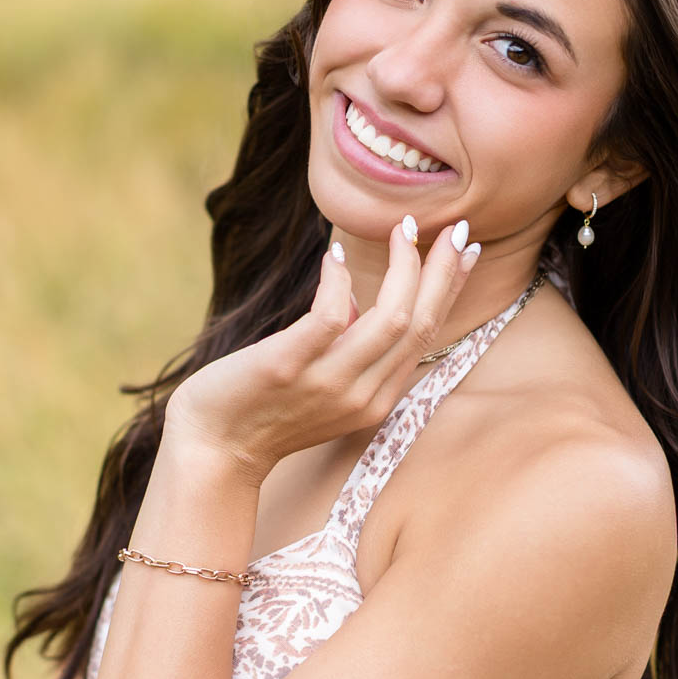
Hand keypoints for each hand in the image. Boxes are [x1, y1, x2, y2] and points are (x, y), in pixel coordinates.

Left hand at [163, 217, 480, 477]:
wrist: (212, 451)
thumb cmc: (261, 412)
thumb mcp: (320, 387)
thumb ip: (346, 351)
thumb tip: (355, 301)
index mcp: (375, 399)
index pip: (426, 337)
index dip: (449, 291)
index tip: (465, 252)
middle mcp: (361, 395)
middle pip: (420, 324)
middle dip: (442, 271)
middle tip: (455, 227)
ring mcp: (328, 383)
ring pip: (391, 319)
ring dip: (404, 268)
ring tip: (402, 229)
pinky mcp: (288, 367)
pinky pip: (330, 316)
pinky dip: (338, 282)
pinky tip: (334, 258)